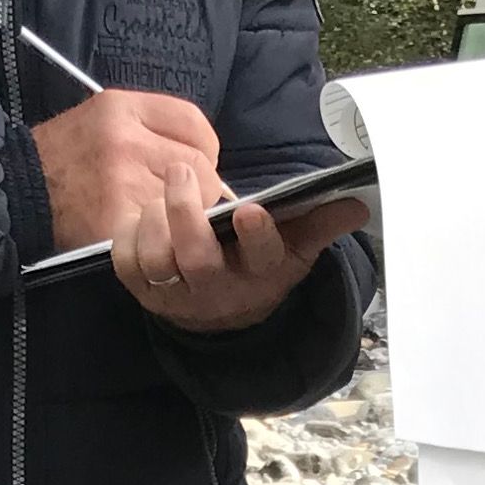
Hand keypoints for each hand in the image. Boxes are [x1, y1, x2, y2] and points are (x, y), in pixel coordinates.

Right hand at [34, 87, 225, 253]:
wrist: (14, 190)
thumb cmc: (62, 158)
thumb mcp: (102, 118)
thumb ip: (150, 128)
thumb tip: (203, 157)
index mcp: (122, 107)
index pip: (193, 123)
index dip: (203, 148)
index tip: (193, 163)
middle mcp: (125, 140)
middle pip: (199, 165)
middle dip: (198, 186)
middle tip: (175, 198)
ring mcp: (123, 181)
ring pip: (190, 202)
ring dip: (182, 215)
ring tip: (157, 216)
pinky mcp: (119, 220)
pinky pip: (165, 230)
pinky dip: (164, 237)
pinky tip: (147, 234)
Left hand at [115, 180, 370, 336]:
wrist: (223, 313)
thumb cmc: (259, 266)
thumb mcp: (296, 249)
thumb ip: (322, 223)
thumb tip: (358, 205)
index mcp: (261, 274)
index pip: (262, 257)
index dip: (256, 235)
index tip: (250, 210)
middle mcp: (217, 290)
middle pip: (196, 258)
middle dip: (186, 212)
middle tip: (184, 171)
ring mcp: (177, 295)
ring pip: (157, 260)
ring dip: (155, 220)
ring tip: (163, 192)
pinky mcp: (144, 291)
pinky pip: (126, 263)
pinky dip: (127, 234)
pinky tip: (140, 213)